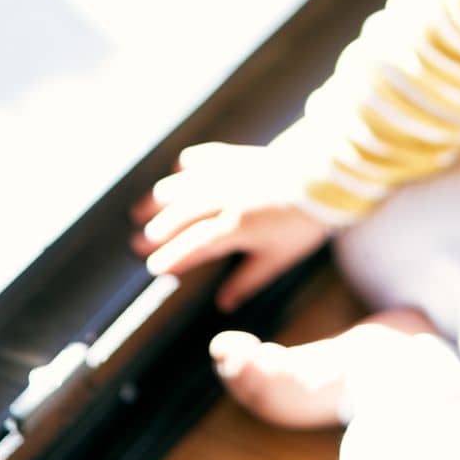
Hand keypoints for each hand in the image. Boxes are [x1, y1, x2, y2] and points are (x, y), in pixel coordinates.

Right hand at [128, 141, 333, 310]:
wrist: (324, 178)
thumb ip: (248, 280)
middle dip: (156, 230)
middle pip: (180, 216)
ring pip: (184, 187)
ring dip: (161, 199)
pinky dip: (189, 163)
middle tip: (136, 242)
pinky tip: (179, 167)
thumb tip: (223, 303)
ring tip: (141, 209)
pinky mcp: (237, 157)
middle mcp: (224, 199)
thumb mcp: (279, 259)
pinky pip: (205, 158)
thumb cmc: (304, 223)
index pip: (193, 246)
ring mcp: (228, 175)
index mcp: (234, 228)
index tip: (152, 268)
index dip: (171, 257)